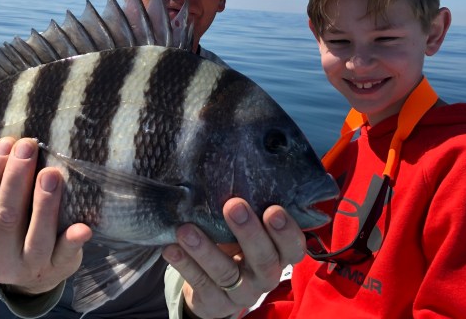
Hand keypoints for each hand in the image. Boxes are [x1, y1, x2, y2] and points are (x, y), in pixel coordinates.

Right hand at [0, 137, 91, 295]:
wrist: (36, 282)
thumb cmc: (17, 238)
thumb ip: (0, 196)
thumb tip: (12, 146)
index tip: (6, 143)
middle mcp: (1, 259)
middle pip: (6, 217)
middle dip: (16, 178)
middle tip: (28, 147)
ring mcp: (30, 267)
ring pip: (35, 236)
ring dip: (43, 203)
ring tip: (51, 173)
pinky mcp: (58, 270)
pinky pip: (65, 255)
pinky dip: (73, 240)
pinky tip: (82, 227)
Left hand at [162, 199, 304, 318]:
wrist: (214, 287)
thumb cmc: (234, 243)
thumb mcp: (245, 228)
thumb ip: (248, 207)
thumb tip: (232, 162)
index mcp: (279, 254)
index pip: (294, 247)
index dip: (286, 231)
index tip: (273, 209)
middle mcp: (265, 276)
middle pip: (264, 259)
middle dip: (249, 232)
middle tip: (233, 206)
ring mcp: (242, 293)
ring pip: (226, 272)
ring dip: (205, 249)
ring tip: (186, 230)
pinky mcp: (215, 303)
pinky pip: (200, 284)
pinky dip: (184, 264)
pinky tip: (171, 248)